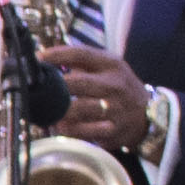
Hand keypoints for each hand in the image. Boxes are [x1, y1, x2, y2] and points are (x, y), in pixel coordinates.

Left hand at [37, 39, 150, 159]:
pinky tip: (58, 125)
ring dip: (57, 110)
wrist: (148, 115)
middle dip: (54, 85)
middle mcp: (114, 85)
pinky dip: (67, 129)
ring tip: (44, 109)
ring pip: (78, 108)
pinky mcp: (112, 129)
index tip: (38, 58)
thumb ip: (79, 61)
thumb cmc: (118, 88)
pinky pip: (84, 130)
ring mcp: (115, 108)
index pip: (82, 54)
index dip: (57, 54)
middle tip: (36, 88)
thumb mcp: (107, 68)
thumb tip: (43, 57)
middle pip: (77, 82)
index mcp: (112, 65)